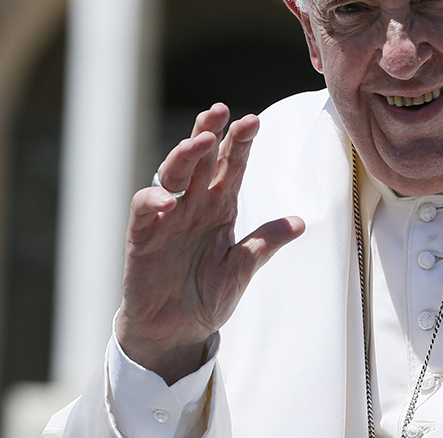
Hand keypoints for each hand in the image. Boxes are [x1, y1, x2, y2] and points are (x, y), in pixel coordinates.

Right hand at [115, 103, 304, 382]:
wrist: (177, 331)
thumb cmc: (207, 296)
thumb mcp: (242, 269)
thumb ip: (265, 243)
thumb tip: (300, 222)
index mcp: (220, 206)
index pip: (232, 166)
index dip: (240, 143)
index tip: (253, 121)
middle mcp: (194, 204)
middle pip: (201, 159)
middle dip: (209, 132)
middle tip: (220, 111)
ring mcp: (167, 218)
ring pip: (172, 173)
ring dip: (184, 155)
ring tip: (200, 141)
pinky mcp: (142, 237)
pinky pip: (143, 210)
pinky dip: (153, 200)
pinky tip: (168, 199)